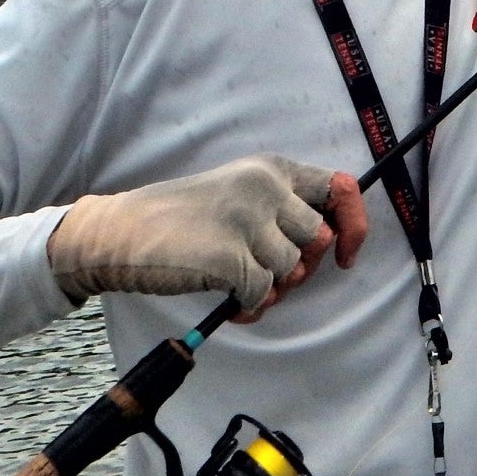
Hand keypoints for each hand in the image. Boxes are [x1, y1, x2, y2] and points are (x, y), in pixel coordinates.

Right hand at [48, 154, 367, 315]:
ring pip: (291, 270)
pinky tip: (230, 301)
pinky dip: (250, 306)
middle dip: (302, 267)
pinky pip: (263, 294)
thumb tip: (327, 246)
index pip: (341, 188)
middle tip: (269, 276)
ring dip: (270, 287)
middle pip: (318, 240)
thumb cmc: (183, 222)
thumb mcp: (238, 195)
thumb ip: (281, 211)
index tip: (345, 254)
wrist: (122, 233)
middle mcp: (265, 188)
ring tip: (238, 284)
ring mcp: (248, 220)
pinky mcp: (231, 256)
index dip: (353, 224)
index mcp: (271, 169)